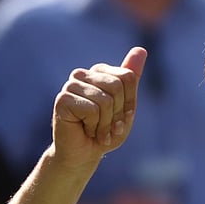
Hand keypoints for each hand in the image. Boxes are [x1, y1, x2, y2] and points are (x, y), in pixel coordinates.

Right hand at [51, 47, 144, 169]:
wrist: (83, 154)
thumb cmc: (106, 131)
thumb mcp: (126, 105)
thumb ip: (132, 78)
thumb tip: (141, 49)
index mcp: (100, 72)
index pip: (128, 77)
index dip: (129, 103)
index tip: (120, 117)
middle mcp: (83, 74)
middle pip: (117, 86)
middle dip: (118, 113)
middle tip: (107, 127)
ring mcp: (71, 85)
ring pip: (105, 100)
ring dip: (106, 123)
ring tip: (96, 130)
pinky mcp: (62, 99)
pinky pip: (92, 110)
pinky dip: (94, 126)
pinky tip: (85, 130)